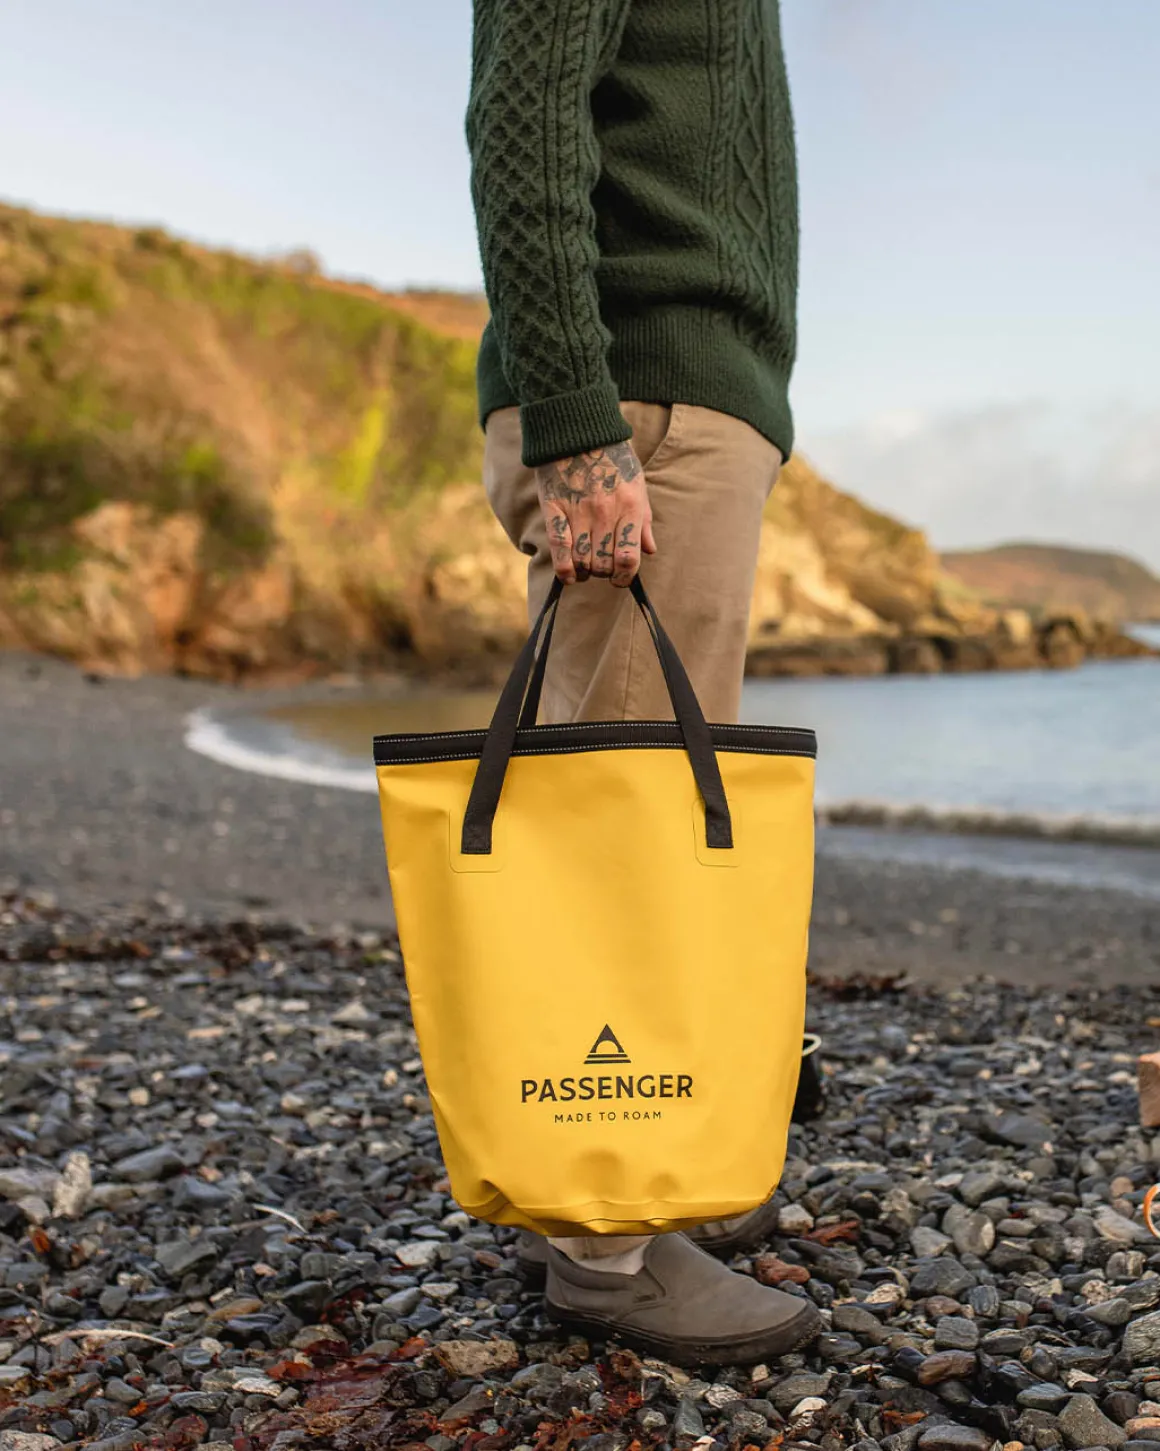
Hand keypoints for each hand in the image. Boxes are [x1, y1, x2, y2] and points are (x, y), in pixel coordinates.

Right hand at [534, 442, 656, 586]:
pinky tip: (568, 574)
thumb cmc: (613, 460)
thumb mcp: (637, 486)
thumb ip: (644, 520)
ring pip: (582, 560)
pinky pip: (559, 547)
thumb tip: (649, 551)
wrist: (579, 431)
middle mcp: (605, 513)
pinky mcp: (555, 508)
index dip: (625, 577)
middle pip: (604, 564)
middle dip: (603, 573)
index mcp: (630, 508)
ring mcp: (579, 511)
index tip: (620, 579)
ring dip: (584, 572)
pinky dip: (563, 568)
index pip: (629, 559)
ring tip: (585, 569)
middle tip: (601, 568)